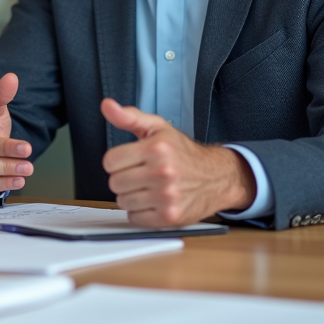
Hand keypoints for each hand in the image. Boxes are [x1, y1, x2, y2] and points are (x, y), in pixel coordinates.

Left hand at [100, 99, 254, 226]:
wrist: (216, 177)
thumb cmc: (183, 152)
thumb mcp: (157, 127)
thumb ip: (129, 117)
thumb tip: (107, 105)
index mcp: (156, 148)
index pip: (110, 161)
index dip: (117, 161)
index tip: (129, 160)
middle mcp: (163, 172)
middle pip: (115, 183)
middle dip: (124, 178)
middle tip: (140, 174)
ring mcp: (167, 196)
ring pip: (122, 202)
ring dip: (131, 196)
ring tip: (148, 187)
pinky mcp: (170, 217)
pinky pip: (134, 218)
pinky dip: (139, 212)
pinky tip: (152, 201)